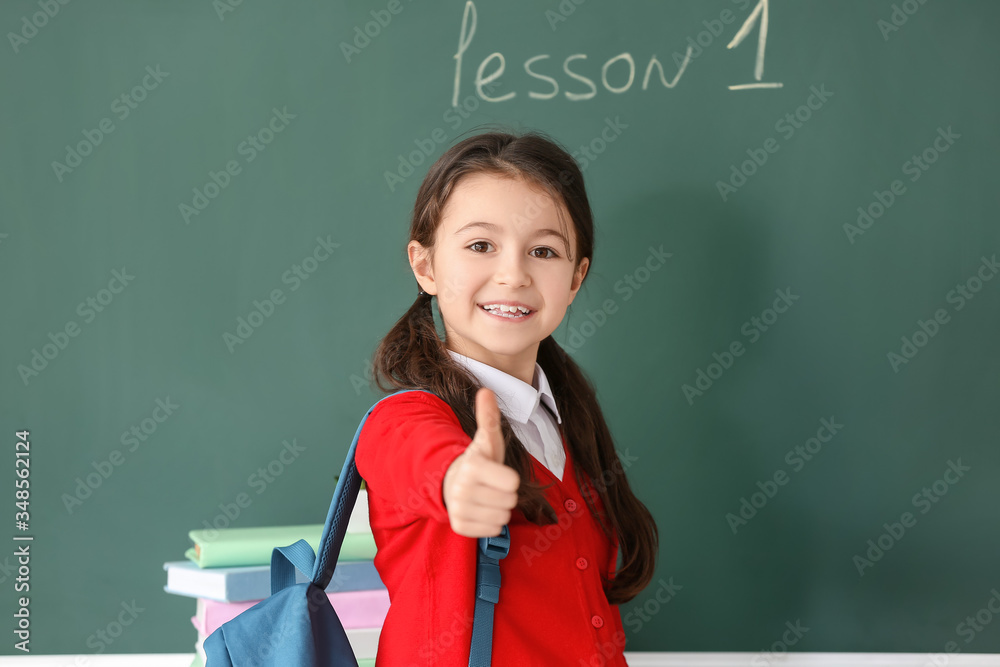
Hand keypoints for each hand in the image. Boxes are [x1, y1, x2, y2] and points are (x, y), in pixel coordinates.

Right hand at [443, 388, 519, 537]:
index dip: (510, 478)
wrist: (452, 482)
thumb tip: (486, 391)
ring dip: (499, 509)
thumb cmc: (479, 461)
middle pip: (510, 501)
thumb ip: (489, 417)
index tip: (498, 472)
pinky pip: (493, 531)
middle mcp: (462, 489)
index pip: (513, 482)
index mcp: (472, 467)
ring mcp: (459, 509)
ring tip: (487, 497)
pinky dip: (490, 523)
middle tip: (492, 486)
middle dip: (505, 494)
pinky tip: (481, 510)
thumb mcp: (487, 440)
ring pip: (502, 518)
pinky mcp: (459, 526)